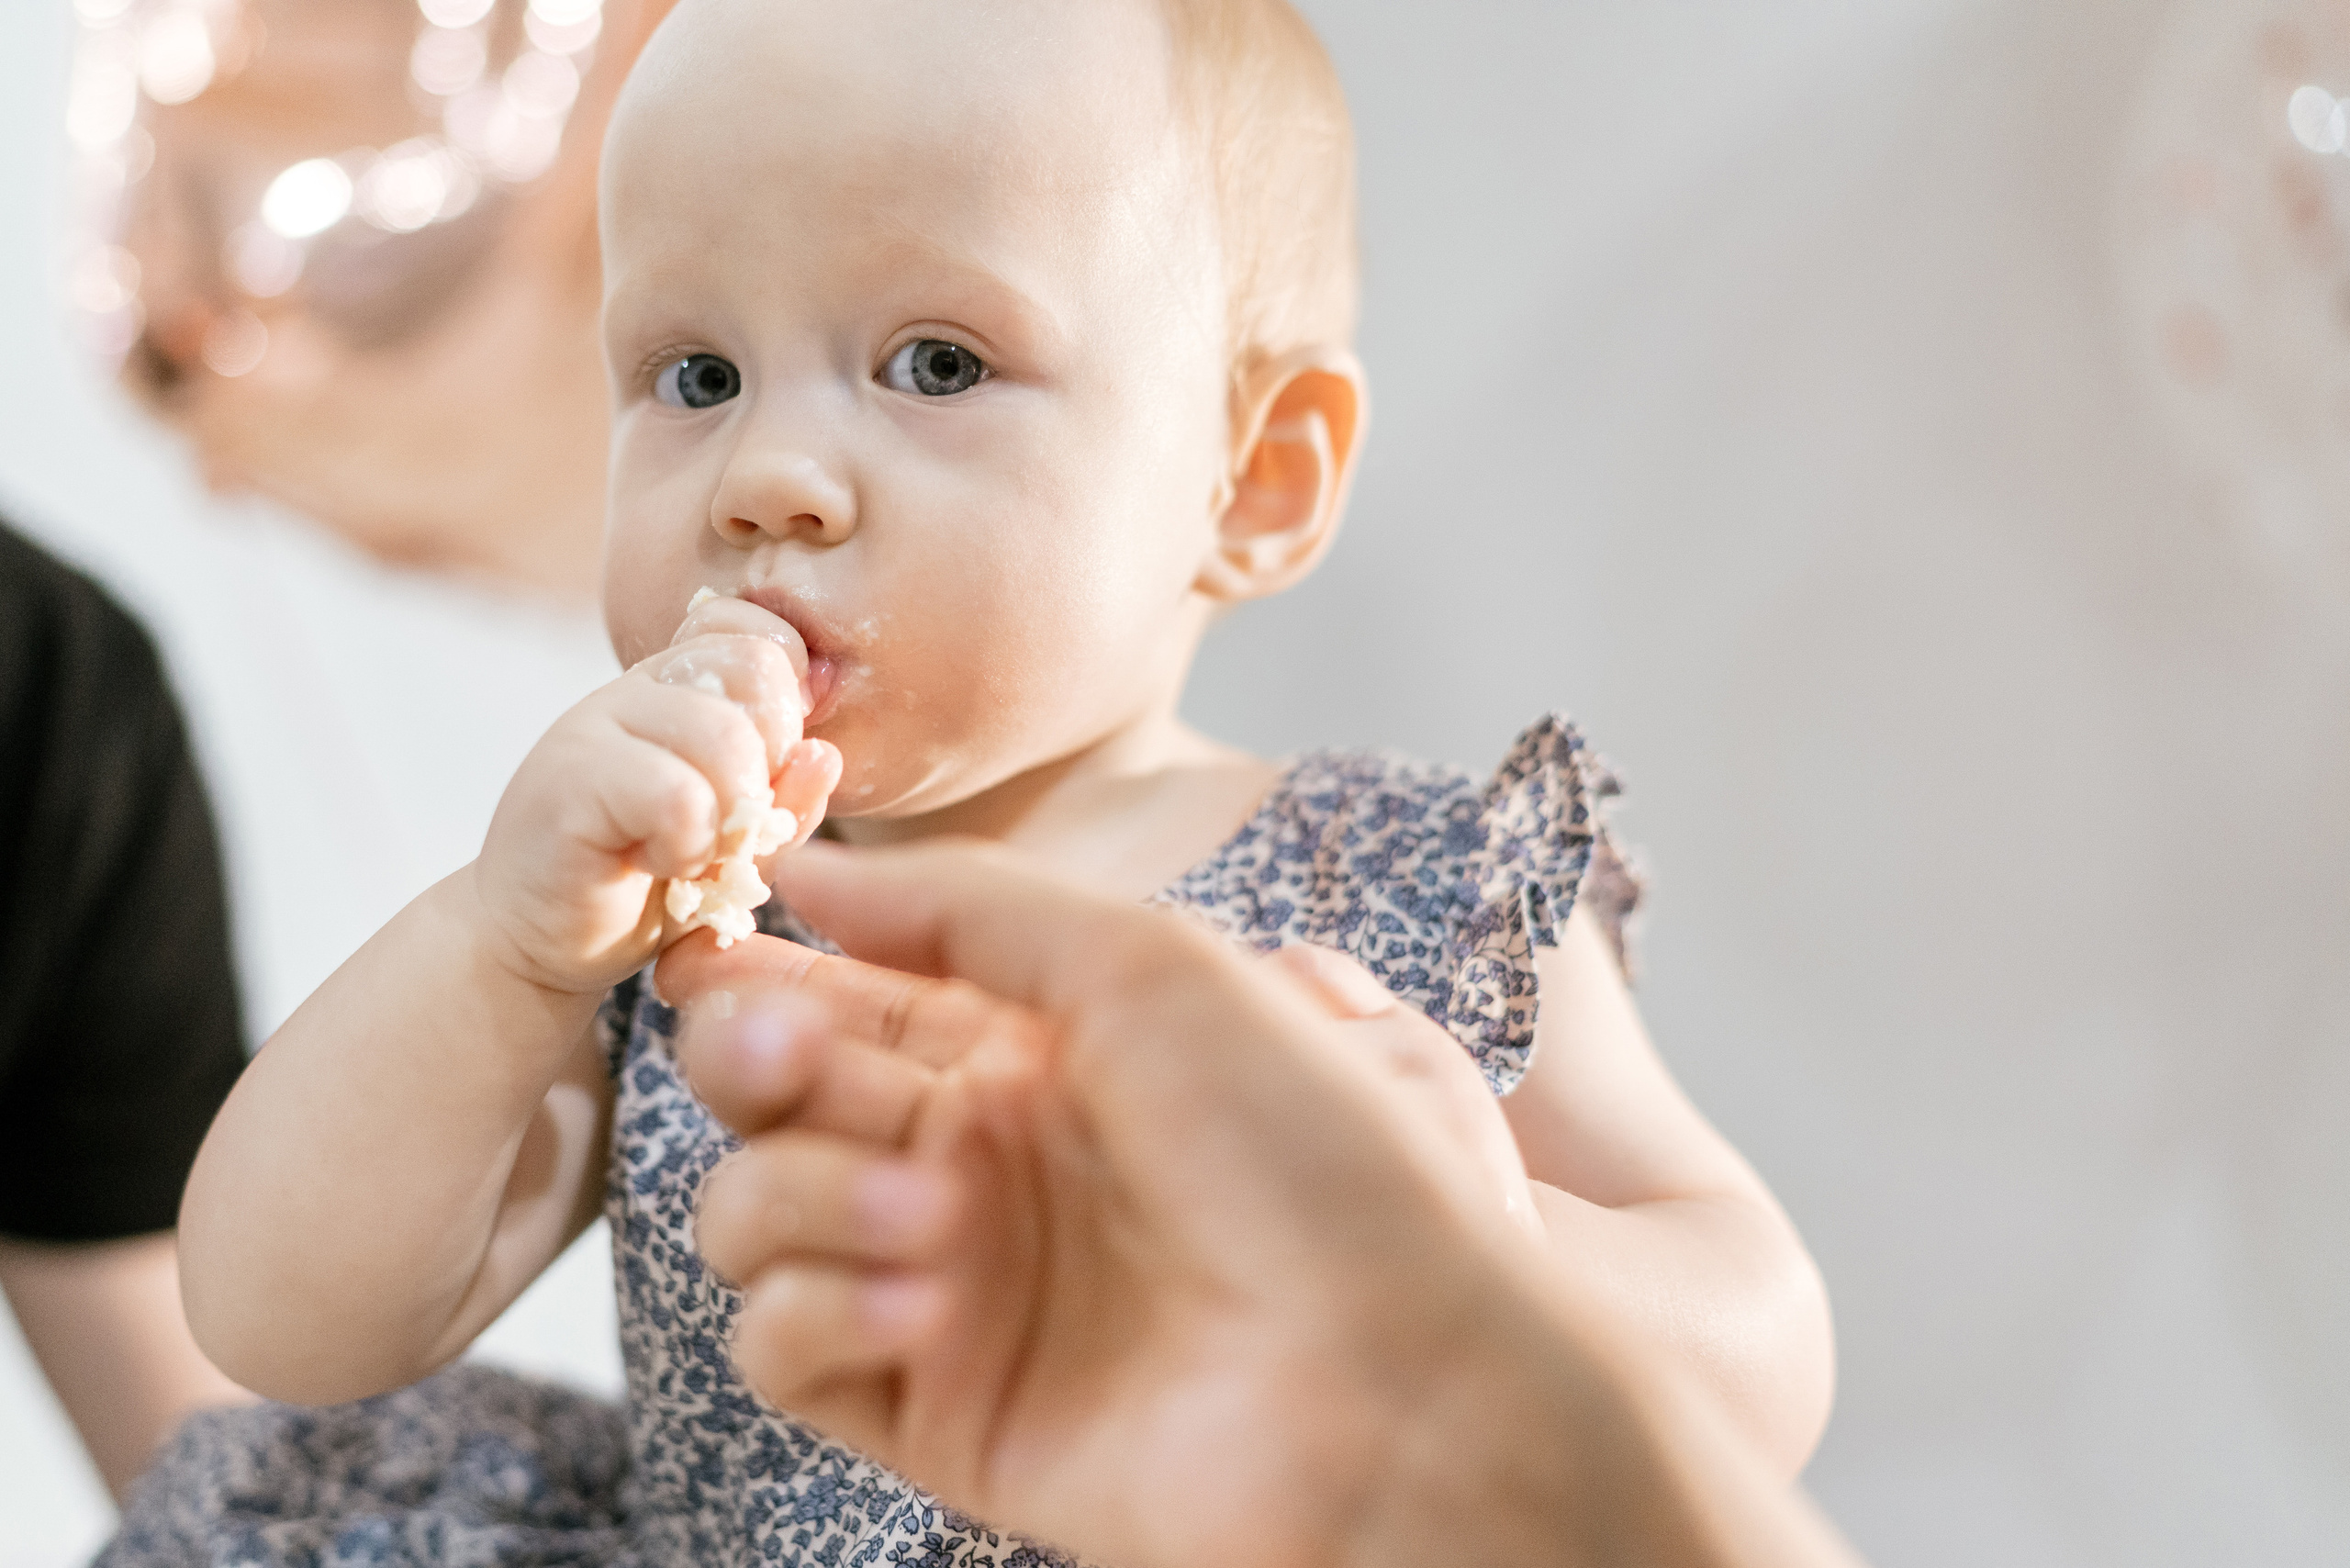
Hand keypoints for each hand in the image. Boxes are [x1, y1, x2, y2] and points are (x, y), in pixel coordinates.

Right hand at [472, 592, 841, 994]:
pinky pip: (677, 796)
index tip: (759, 777)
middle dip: (768, 766)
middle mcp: (635, 688)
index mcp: (679, 686)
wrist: (539, 943)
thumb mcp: (742, 844)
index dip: (786, 708)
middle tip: (724, 826)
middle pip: (757, 673)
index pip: (762, 637)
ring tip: (690, 851)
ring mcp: (594, 723)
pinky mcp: (569, 780)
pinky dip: (689, 846)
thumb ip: (787, 799)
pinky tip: (658, 865)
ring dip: (730, 817)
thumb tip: (824, 753)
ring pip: (725, 737)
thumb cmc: (648, 887)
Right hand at [679, 841, 1552, 1567]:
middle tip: (776, 1049)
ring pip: (758, 1215)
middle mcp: (984, 1163)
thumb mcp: (1151, 965)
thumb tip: (815, 868)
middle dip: (756, 1058)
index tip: (704, 950)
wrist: (1398, 1377)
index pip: (855, 996)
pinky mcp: (937, 1408)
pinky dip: (820, 1309)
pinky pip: (783, 1348)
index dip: (768, 971)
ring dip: (808, 1192)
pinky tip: (921, 1301)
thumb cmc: (1311, 1152)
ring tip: (936, 1212)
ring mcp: (957, 1286)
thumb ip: (967, 907)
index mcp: (1039, 1052)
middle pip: (778, 1095)